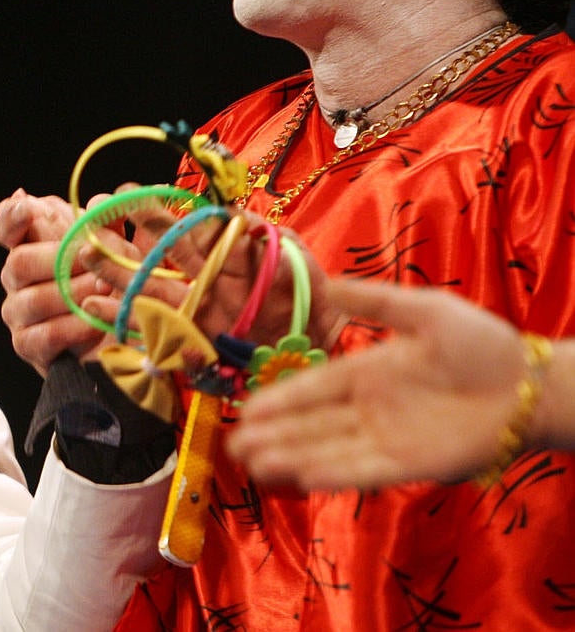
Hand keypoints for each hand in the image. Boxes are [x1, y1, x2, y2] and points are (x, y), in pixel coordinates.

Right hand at [0, 189, 109, 374]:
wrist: (119, 339)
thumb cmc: (112, 285)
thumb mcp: (115, 250)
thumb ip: (107, 226)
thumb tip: (98, 203)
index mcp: (31, 247)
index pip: (6, 229)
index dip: (11, 218)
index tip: (26, 208)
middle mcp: (16, 279)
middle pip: (18, 262)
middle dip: (59, 259)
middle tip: (94, 259)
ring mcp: (18, 313)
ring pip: (33, 299)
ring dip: (72, 292)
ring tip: (104, 287)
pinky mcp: (28, 345)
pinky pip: (46, 334)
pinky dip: (75, 325)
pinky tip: (97, 321)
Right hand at [76, 201, 336, 350]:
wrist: (324, 346)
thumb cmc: (314, 298)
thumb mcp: (293, 256)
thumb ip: (264, 236)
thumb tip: (232, 216)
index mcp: (229, 253)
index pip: (189, 227)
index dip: (162, 211)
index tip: (134, 192)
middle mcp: (207, 278)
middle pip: (162, 251)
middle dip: (132, 231)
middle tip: (101, 210)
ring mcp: (198, 309)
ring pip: (149, 285)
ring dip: (116, 270)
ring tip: (86, 251)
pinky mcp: (194, 339)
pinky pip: (152, 327)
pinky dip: (121, 317)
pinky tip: (92, 304)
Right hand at [226, 278, 529, 488]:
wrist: (528, 386)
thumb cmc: (480, 344)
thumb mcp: (424, 310)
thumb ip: (374, 301)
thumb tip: (324, 284)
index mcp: (367, 371)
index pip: (313, 387)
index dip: (278, 398)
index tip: (245, 409)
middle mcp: (368, 408)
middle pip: (310, 424)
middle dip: (270, 434)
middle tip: (231, 444)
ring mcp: (386, 438)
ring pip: (326, 449)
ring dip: (288, 456)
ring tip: (250, 463)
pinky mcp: (408, 465)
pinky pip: (359, 469)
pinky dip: (328, 473)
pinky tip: (298, 476)